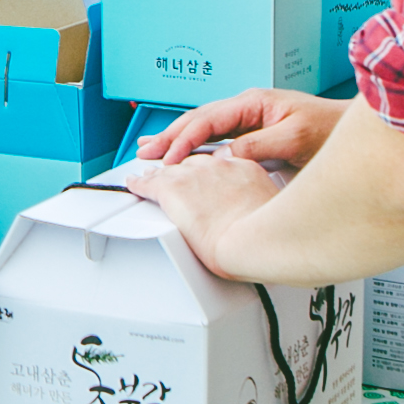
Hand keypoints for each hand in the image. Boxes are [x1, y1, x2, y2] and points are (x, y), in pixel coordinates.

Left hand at [126, 152, 282, 274]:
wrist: (253, 239)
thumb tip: (258, 217)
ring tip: (148, 176)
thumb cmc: (267, 235)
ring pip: (168, 171)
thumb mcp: (271, 209)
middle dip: (181, 169)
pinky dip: (139, 184)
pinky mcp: (172, 190)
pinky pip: (149, 183)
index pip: (220, 164)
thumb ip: (259, 205)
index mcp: (243, 169)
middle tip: (174, 176)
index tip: (204, 178)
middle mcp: (216, 167)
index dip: (208, 172)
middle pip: (191, 163)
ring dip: (158, 174)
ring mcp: (192, 176)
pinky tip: (132, 184)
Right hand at [140, 88, 348, 166]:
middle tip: (144, 153)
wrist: (352, 132)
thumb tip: (225, 155)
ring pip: (204, 127)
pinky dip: (195, 144)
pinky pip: (216, 137)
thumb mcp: (295, 139)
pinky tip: (184, 152)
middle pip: (198, 120)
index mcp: (253, 102)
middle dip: (169, 136)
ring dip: (177, 139)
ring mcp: (249, 120)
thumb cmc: (330, 131)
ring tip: (151, 149)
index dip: (183, 139)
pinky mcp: (254, 133)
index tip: (168, 159)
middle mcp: (247, 107)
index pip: (207, 119)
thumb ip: (259, 145)